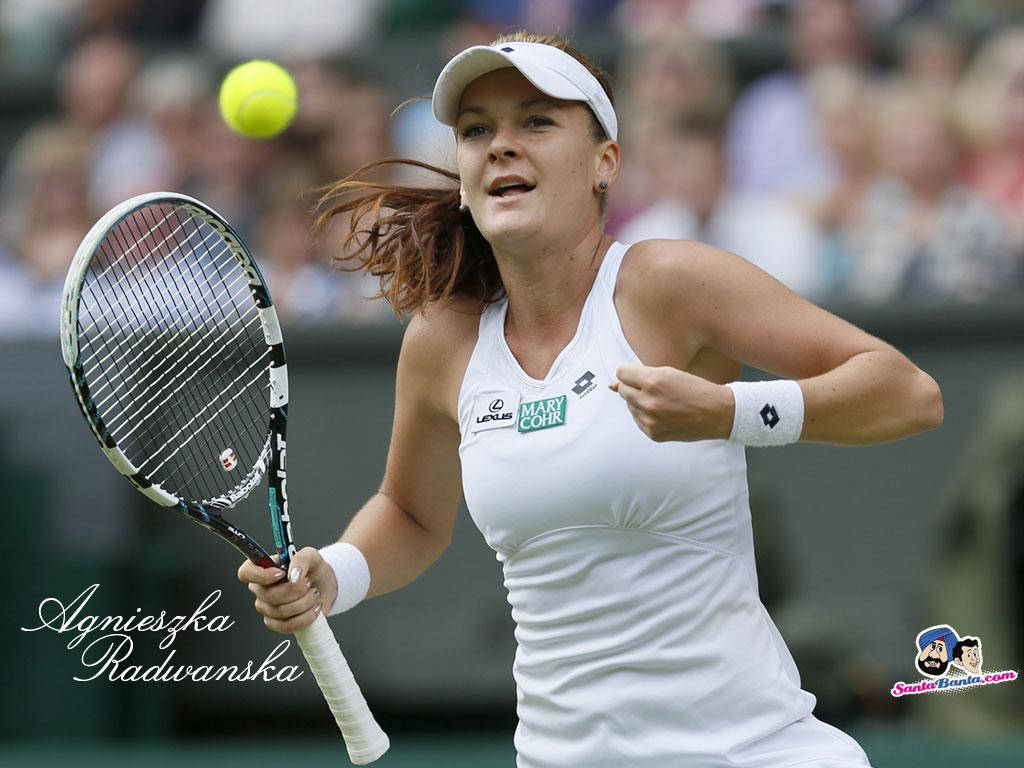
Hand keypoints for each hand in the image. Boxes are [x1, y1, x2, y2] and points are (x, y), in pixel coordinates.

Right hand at [237, 546, 338, 632]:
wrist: (325, 586)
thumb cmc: (313, 569)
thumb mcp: (311, 555)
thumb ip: (301, 559)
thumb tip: (293, 575)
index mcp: (263, 568)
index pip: (246, 572)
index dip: (261, 575)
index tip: (281, 574)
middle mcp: (261, 589)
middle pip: (269, 596)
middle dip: (296, 590)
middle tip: (308, 582)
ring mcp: (267, 608)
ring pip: (280, 611)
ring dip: (304, 602)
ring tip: (314, 593)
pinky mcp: (276, 623)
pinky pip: (286, 626)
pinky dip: (305, 617)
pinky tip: (314, 607)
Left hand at [609, 363, 732, 441]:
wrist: (718, 413)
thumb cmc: (695, 390)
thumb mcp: (670, 373)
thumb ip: (639, 375)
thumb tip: (612, 384)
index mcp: (653, 381)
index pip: (621, 373)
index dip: (631, 373)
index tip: (640, 376)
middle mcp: (649, 401)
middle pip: (623, 390)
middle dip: (634, 387)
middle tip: (654, 389)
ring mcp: (650, 420)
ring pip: (629, 406)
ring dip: (640, 402)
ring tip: (662, 401)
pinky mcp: (653, 433)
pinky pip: (637, 420)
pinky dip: (646, 415)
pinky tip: (663, 413)